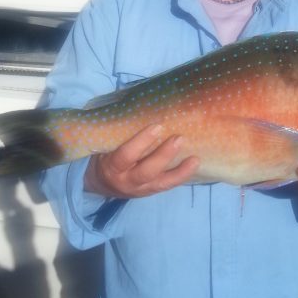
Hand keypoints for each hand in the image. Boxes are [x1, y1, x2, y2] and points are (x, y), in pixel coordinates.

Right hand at [84, 124, 198, 197]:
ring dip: (179, 170)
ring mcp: (141, 188)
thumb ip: (121, 133)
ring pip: (160, 182)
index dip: (141, 142)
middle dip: (163, 156)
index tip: (156, 126)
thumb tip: (143, 106)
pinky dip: (182, 176)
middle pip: (146, 171)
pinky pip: (168, 186)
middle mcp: (126, 180)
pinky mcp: (152, 191)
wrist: (102, 182)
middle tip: (178, 138)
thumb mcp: (107, 145)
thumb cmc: (107, 154)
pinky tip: (194, 165)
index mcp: (112, 166)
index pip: (125, 156)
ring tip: (194, 159)